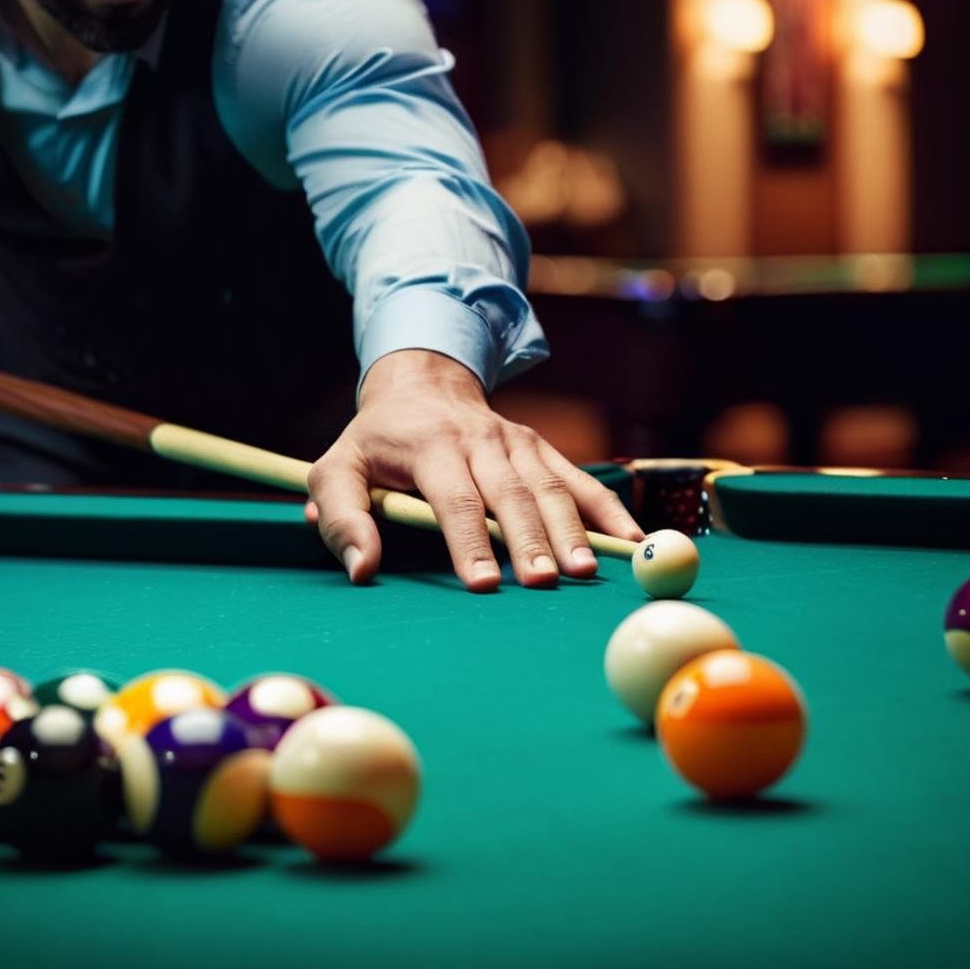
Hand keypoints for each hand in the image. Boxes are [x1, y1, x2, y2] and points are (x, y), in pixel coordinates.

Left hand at [306, 349, 643, 590]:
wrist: (423, 384)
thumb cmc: (376, 442)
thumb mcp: (337, 469)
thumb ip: (341, 518)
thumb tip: (361, 571)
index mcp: (430, 447)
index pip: (455, 497)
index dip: (469, 541)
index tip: (482, 584)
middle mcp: (481, 441)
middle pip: (510, 494)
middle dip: (528, 540)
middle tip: (542, 584)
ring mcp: (518, 443)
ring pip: (550, 487)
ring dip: (571, 529)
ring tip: (584, 572)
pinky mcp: (541, 449)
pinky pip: (580, 480)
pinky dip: (608, 510)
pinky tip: (632, 542)